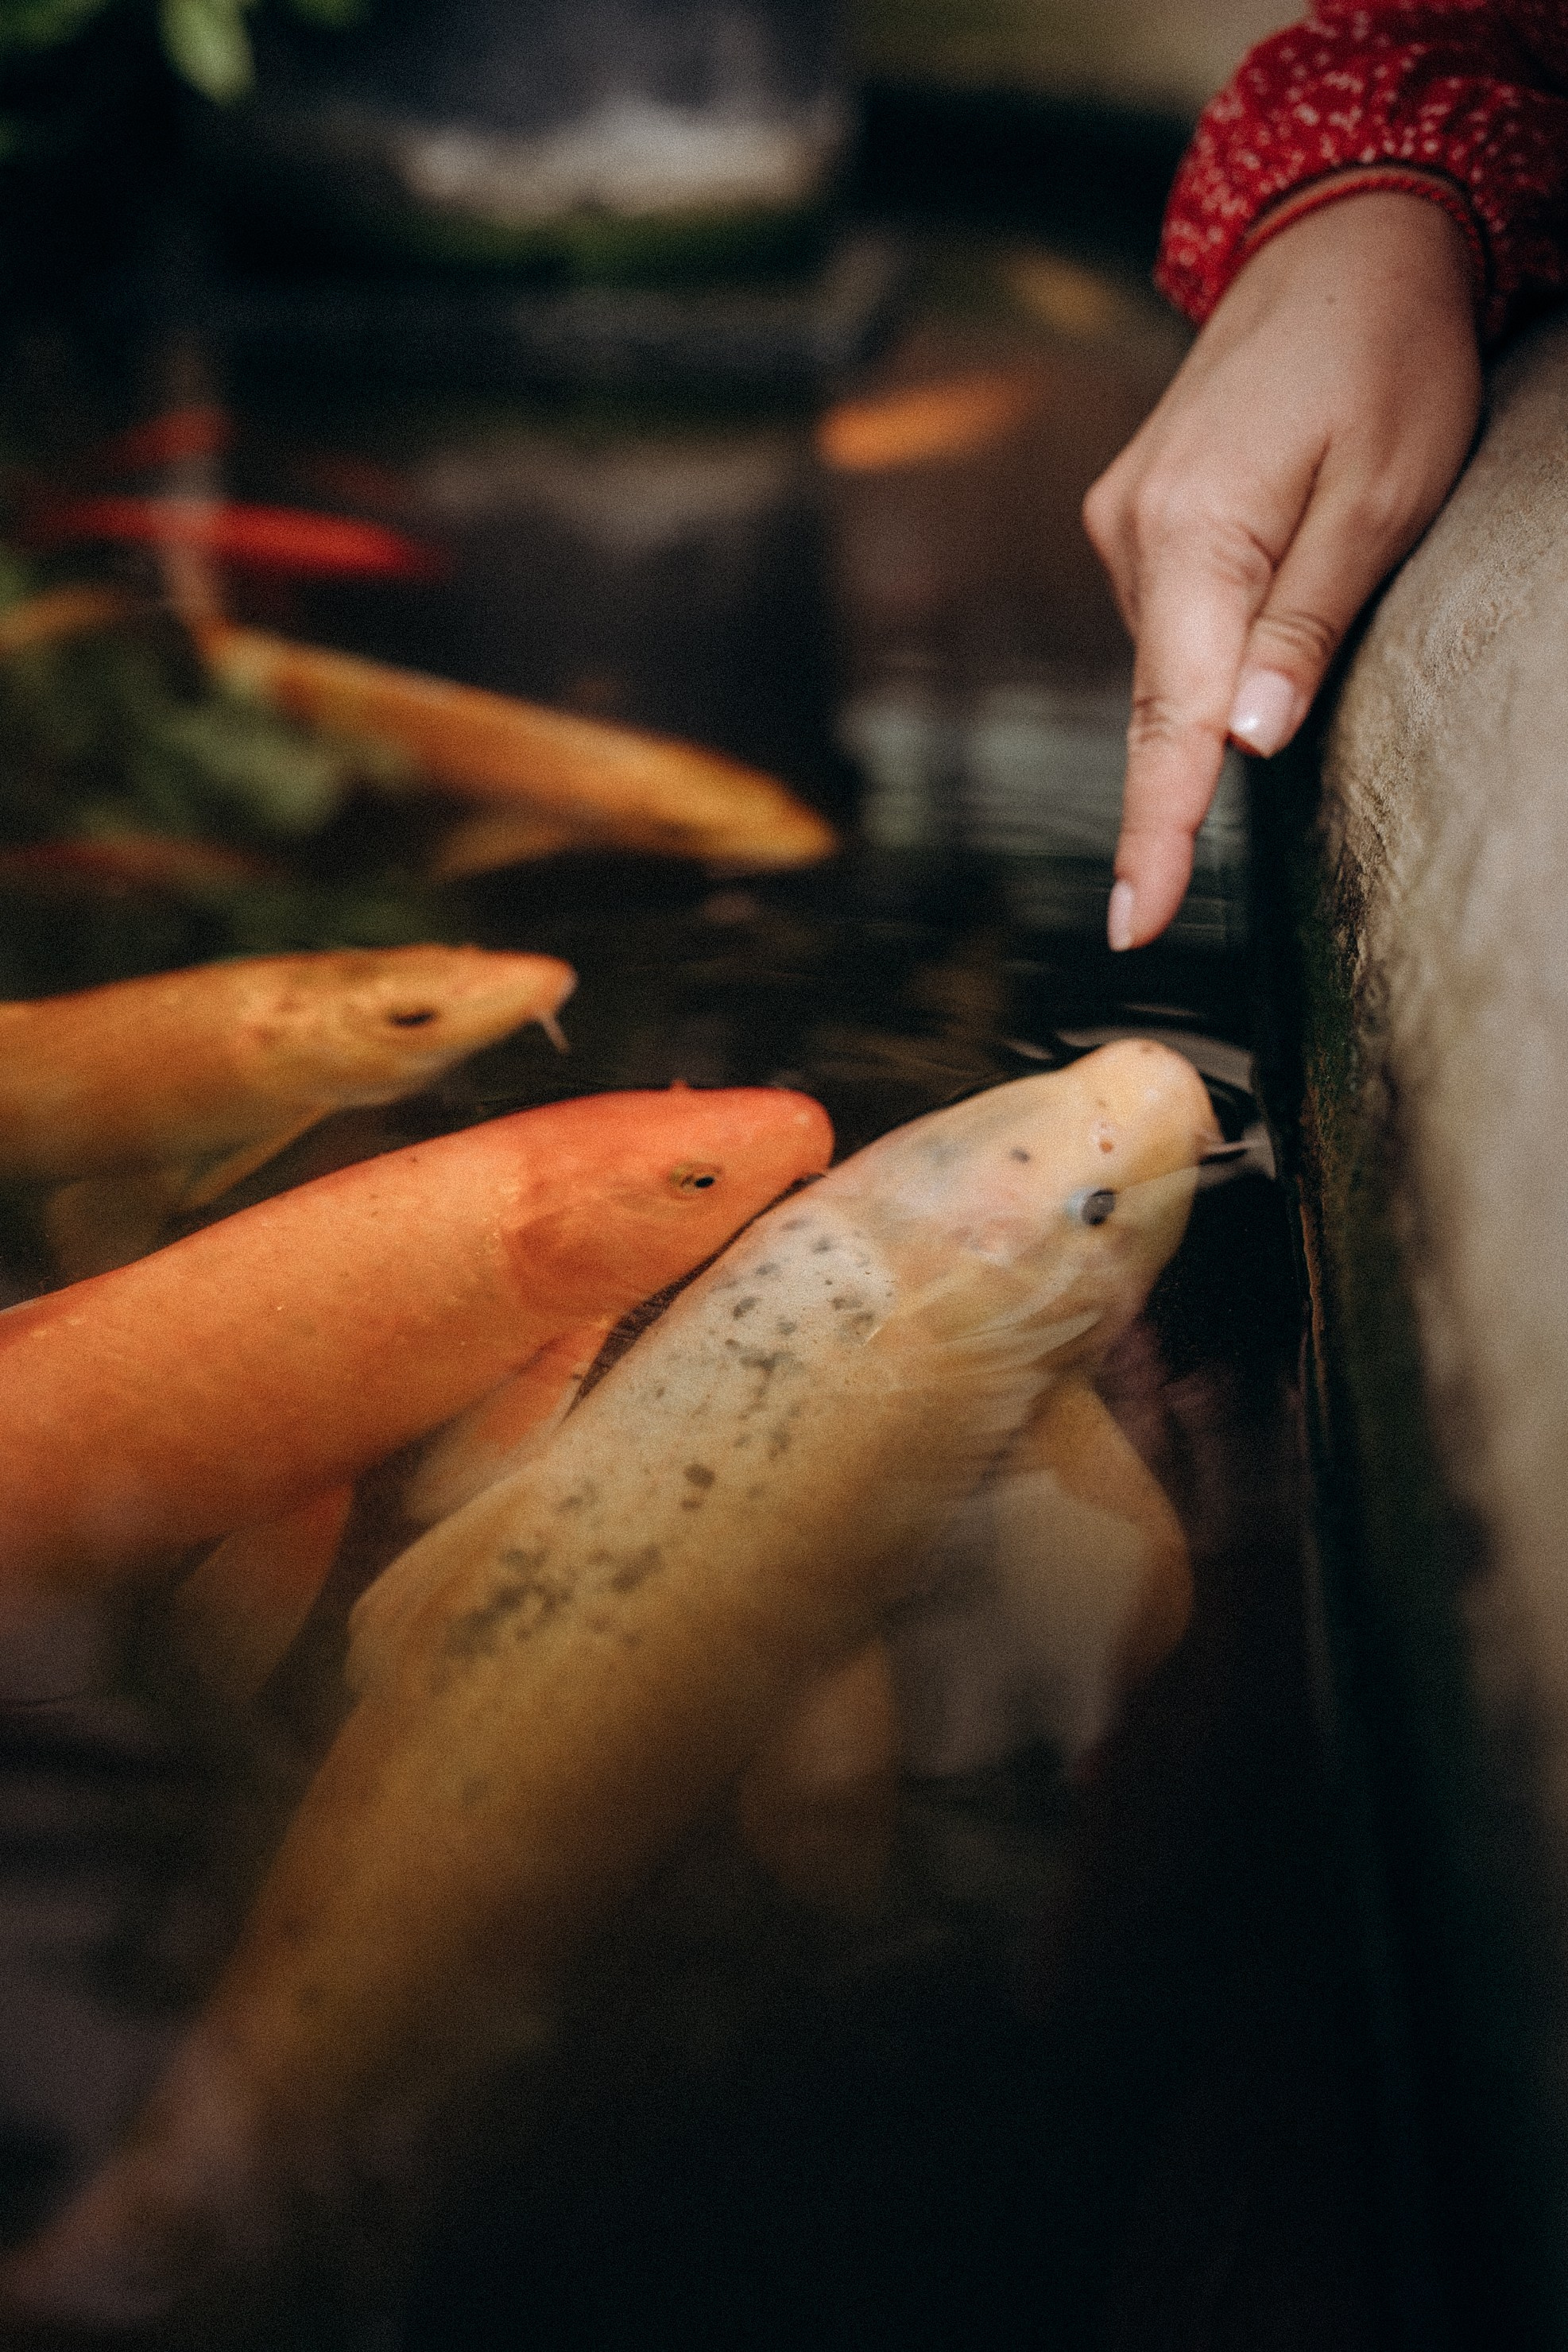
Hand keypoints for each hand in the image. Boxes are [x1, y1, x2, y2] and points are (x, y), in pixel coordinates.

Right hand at [1082, 191, 1482, 947]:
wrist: (1340, 236)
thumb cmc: (1388, 356)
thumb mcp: (1386, 492)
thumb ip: (1309, 619)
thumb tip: (1247, 742)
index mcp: (1193, 533)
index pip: (1169, 718)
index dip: (1155, 830)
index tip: (1134, 922)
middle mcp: (1131, 531)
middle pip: (1161, 699)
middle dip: (1182, 787)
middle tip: (1173, 883)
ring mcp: (1123, 519)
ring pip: (1169, 658)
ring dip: (1219, 686)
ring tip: (1313, 598)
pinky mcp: (1137, 512)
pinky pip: (1169, 615)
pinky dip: (1208, 644)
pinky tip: (1263, 606)